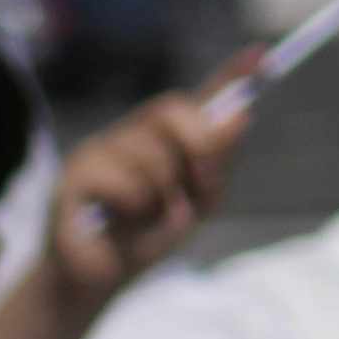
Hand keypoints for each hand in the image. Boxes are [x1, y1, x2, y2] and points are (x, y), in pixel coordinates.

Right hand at [27, 76, 249, 311]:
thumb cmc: (145, 240)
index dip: (231, 76)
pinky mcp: (73, 175)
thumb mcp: (198, 203)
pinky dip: (137, 207)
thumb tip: (242, 115)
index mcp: (162, 140)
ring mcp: (98, 151)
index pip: (200, 99)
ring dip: (165, 192)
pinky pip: (124, 180)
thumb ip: (218, 162)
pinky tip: (120, 221)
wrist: (98, 281)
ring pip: (151, 151)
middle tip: (202, 180)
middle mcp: (130, 135)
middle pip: (172, 109)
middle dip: (200, 143)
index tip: (264, 57)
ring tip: (150, 217)